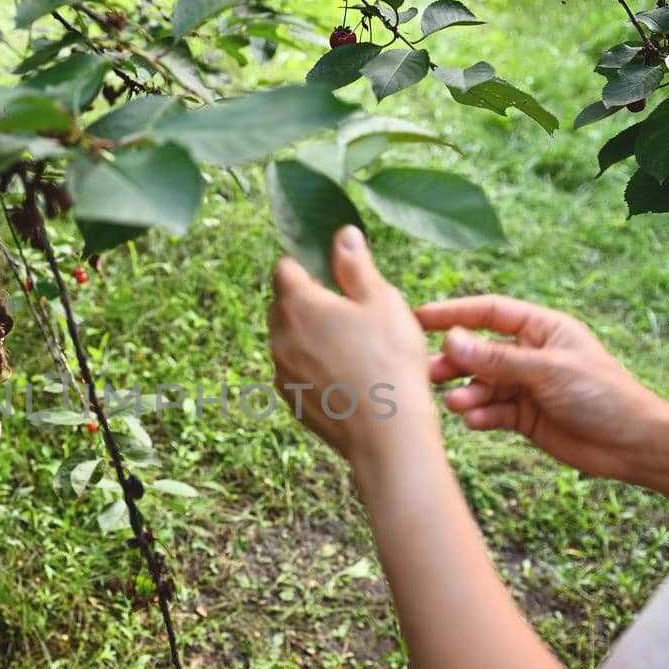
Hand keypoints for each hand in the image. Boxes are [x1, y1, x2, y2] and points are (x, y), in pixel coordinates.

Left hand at [268, 225, 438, 462]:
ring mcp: (281, 371)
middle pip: (283, 305)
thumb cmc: (389, 361)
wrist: (387, 434)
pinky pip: (296, 372)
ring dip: (310, 337)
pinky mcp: (290, 401)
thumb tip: (343, 234)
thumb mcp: (381, 301)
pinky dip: (314, 368)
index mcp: (297, 303)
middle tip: (351, 315)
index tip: (334, 276)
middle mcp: (279, 336)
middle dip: (309, 302)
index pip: (284, 267)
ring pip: (289, 340)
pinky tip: (347, 378)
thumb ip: (356, 265)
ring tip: (354, 350)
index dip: (308, 266)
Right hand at [415, 294, 668, 481]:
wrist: (632, 444)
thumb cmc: (603, 395)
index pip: (490, 313)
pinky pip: (491, 411)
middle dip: (454, 361)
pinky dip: (480, 415)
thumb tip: (452, 341)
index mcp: (542, 329)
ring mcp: (525, 386)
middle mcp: (530, 354)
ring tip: (457, 404)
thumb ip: (498, 359)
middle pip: (479, 351)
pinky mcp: (523, 417)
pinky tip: (476, 421)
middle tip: (429, 373)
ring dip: (466, 392)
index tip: (421, 318)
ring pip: (481, 384)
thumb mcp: (548, 371)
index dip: (455, 314)